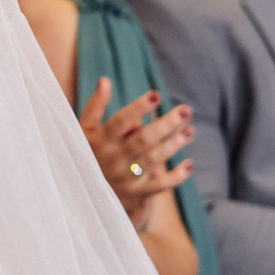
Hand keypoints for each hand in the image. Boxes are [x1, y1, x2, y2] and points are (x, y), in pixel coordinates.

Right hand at [76, 77, 195, 225]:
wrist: (83, 193)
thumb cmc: (89, 151)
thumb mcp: (85, 129)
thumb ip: (95, 105)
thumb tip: (105, 80)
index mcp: (102, 140)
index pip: (120, 122)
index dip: (138, 108)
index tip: (156, 95)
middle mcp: (115, 159)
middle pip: (143, 140)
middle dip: (165, 124)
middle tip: (186, 110)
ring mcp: (127, 177)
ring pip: (153, 160)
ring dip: (173, 145)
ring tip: (190, 130)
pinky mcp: (138, 192)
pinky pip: (160, 186)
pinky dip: (176, 177)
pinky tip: (189, 163)